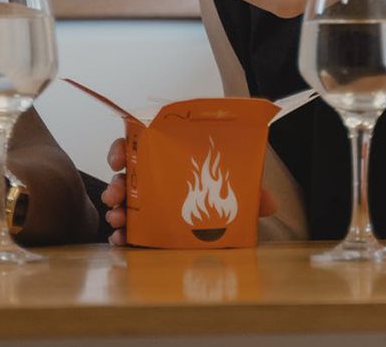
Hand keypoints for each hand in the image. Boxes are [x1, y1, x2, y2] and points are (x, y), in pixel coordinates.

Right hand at [100, 137, 277, 245]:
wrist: (224, 231)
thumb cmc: (226, 198)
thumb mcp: (239, 193)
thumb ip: (251, 194)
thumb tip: (269, 203)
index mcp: (170, 160)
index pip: (140, 145)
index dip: (123, 148)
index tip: (118, 159)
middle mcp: (154, 179)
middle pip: (126, 175)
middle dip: (115, 184)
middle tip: (116, 196)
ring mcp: (148, 204)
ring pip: (123, 201)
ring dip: (115, 209)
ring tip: (118, 220)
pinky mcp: (146, 227)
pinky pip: (126, 228)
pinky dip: (120, 234)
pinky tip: (120, 241)